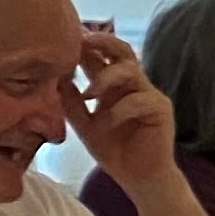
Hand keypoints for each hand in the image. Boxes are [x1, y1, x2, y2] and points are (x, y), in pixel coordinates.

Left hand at [62, 33, 179, 193]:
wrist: (141, 179)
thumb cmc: (116, 151)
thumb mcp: (85, 126)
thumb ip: (72, 104)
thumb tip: (54, 80)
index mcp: (114, 86)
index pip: (101, 56)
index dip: (86, 45)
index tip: (65, 36)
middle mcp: (133, 85)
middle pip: (122, 51)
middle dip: (103, 42)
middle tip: (82, 41)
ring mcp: (149, 95)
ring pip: (132, 71)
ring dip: (108, 77)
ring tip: (89, 92)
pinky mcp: (160, 110)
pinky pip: (140, 100)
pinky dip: (119, 109)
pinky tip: (106, 122)